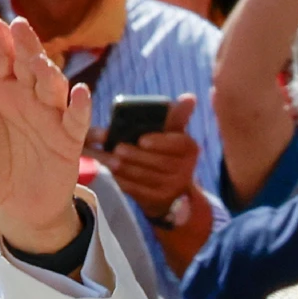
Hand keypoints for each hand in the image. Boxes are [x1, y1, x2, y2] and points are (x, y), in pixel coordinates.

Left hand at [0, 13, 90, 252]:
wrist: (14, 206)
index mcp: (0, 92)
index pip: (0, 58)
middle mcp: (27, 97)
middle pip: (29, 64)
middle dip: (25, 45)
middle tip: (17, 25)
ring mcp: (50, 115)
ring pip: (53, 86)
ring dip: (48, 71)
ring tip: (37, 60)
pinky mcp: (68, 138)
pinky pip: (76, 119)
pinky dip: (79, 106)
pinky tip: (78, 92)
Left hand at [89, 94, 200, 218]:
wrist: (164, 186)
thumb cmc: (162, 149)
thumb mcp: (169, 131)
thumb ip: (174, 115)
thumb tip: (189, 98)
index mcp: (189, 147)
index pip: (179, 144)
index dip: (160, 142)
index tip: (142, 140)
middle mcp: (186, 168)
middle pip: (159, 162)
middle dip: (135, 155)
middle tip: (116, 149)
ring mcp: (173, 186)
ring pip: (146, 176)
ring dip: (124, 168)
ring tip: (108, 160)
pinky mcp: (158, 200)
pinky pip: (138, 190)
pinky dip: (122, 181)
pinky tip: (111, 173)